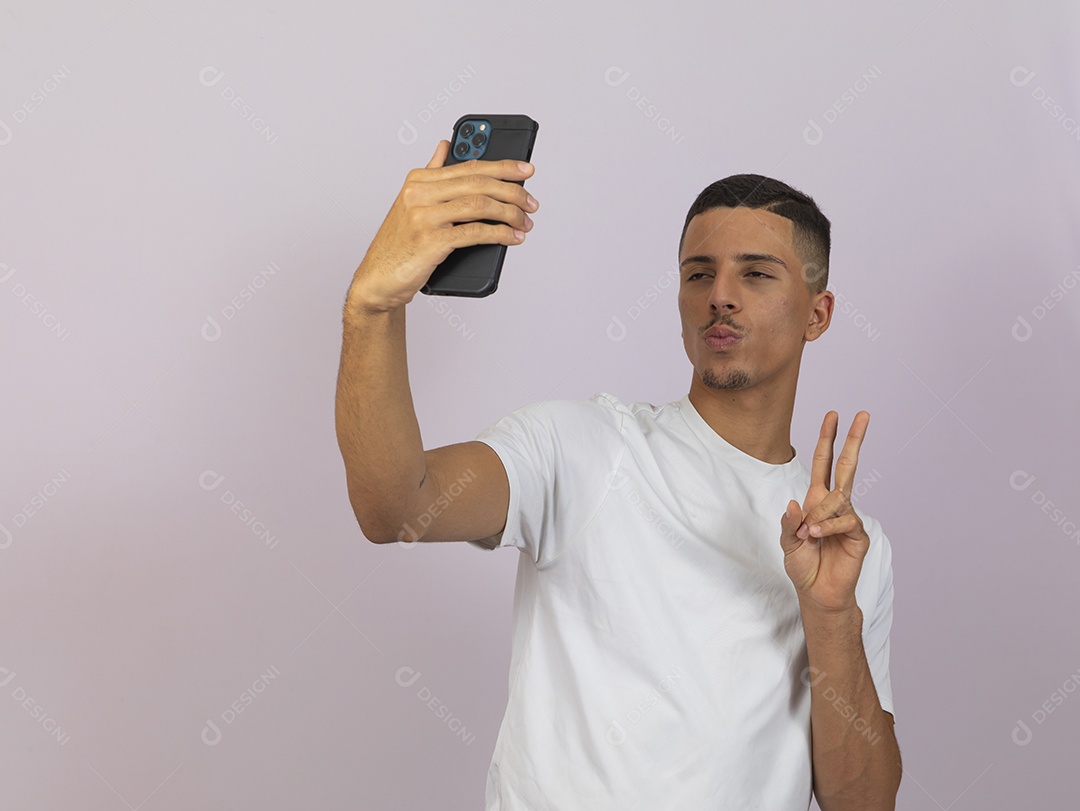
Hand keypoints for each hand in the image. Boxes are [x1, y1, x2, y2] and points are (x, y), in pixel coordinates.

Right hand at [345, 140, 537, 313]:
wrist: (378, 279)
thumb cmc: (399, 243)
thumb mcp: (412, 202)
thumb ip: (432, 173)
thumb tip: (444, 145)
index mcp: (418, 179)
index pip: (469, 166)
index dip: (503, 166)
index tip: (526, 169)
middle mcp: (419, 193)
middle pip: (478, 183)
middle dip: (512, 191)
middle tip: (531, 202)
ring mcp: (424, 217)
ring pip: (479, 205)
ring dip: (510, 213)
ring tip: (526, 222)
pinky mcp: (431, 241)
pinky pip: (474, 233)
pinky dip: (499, 234)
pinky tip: (512, 237)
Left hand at [779, 411, 870, 613]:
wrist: (818, 593)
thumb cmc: (803, 566)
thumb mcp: (787, 543)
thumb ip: (789, 524)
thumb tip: (794, 503)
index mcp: (816, 500)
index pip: (824, 463)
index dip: (827, 440)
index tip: (833, 415)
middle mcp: (834, 505)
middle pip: (847, 465)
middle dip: (853, 439)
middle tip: (863, 414)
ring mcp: (848, 518)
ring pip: (839, 498)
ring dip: (819, 514)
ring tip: (809, 534)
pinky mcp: (858, 535)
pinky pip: (845, 521)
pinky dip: (828, 527)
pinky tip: (817, 536)